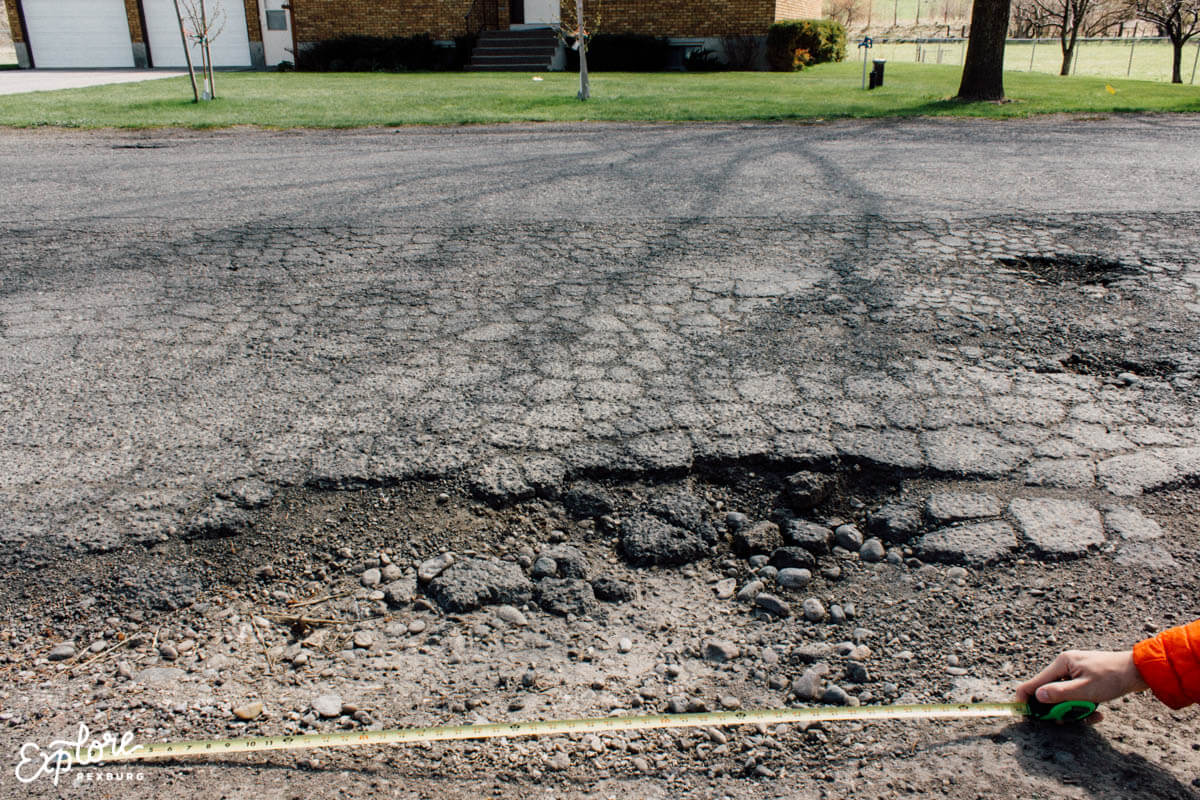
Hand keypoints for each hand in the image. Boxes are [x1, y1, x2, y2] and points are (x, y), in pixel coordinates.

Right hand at [1016, 650, 1148, 707]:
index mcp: (1061, 663)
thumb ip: (1060, 693)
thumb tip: (1037, 697)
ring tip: (1092, 715)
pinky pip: (1076, 695)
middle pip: (1050, 691)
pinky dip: (1084, 706)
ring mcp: (1075, 672)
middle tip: (1068, 720)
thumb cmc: (1113, 677)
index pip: (1035, 682)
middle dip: (1059, 708)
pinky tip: (1097, 713)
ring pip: (1064, 696)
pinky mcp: (1084, 678)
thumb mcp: (1086, 689)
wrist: (1139, 671)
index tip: (1025, 714)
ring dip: (1075, 709)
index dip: (1026, 698)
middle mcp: (1065, 665)